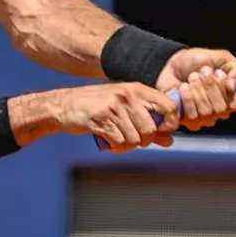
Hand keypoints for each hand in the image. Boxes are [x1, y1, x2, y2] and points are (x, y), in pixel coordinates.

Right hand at [55, 82, 179, 152]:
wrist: (65, 105)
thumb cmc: (100, 107)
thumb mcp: (126, 109)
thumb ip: (149, 123)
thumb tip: (170, 140)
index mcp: (138, 89)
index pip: (169, 106)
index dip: (170, 124)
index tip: (162, 132)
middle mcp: (128, 95)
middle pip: (151, 129)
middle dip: (144, 141)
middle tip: (133, 139)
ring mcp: (114, 106)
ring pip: (135, 139)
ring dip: (128, 146)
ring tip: (119, 140)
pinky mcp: (100, 119)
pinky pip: (119, 142)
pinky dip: (116, 147)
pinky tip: (110, 141)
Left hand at [155, 48, 235, 130]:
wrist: (174, 63)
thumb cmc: (198, 60)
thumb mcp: (222, 57)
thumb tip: (235, 86)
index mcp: (232, 95)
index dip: (229, 90)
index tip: (220, 74)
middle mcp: (220, 110)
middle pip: (221, 109)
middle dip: (210, 86)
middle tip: (203, 71)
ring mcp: (204, 117)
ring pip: (206, 112)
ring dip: (197, 90)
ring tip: (192, 77)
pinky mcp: (188, 120)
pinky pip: (192, 117)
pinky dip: (187, 99)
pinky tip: (184, 87)